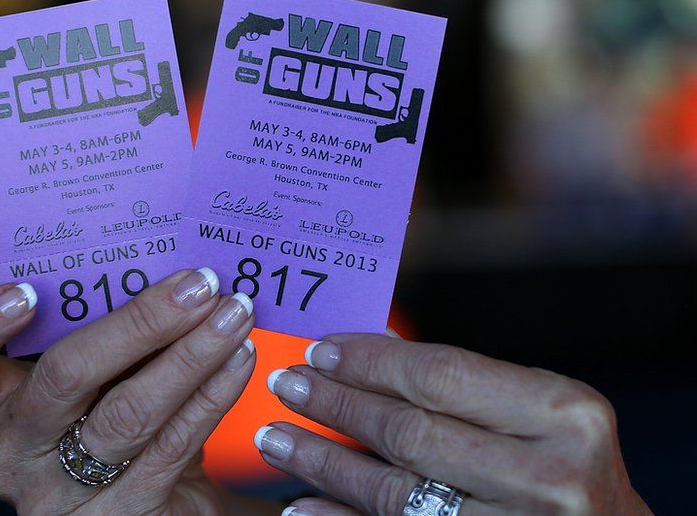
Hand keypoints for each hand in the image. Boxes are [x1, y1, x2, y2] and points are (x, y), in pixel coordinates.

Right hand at [0, 269, 256, 514]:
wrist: (148, 504)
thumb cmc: (105, 417)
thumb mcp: (85, 382)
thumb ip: (93, 333)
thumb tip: (160, 259)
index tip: (25, 291)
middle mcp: (14, 453)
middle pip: (64, 378)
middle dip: (139, 323)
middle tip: (196, 283)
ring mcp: (67, 493)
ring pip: (131, 414)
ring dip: (193, 354)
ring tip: (235, 312)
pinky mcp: (126, 513)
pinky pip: (176, 443)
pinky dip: (214, 393)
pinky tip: (240, 356)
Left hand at [256, 332, 651, 514]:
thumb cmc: (571, 471)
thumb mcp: (544, 419)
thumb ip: (469, 390)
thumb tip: (372, 349)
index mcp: (565, 414)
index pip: (441, 374)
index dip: (369, 361)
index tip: (320, 349)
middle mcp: (549, 476)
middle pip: (410, 431)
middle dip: (336, 404)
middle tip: (286, 384)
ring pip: (394, 492)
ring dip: (324, 463)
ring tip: (277, 439)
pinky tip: (302, 505)